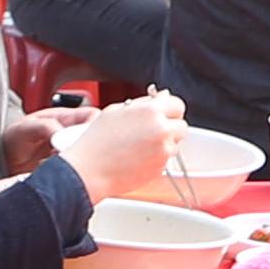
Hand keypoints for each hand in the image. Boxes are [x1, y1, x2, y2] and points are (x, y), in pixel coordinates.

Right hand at [62, 90, 183, 199]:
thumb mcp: (115, 110)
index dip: (169, 109)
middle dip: (169, 127)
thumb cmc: (96, 142)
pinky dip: (157, 158)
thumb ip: (142, 103)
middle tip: (150, 131)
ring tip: (139, 146)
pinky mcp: (161, 168)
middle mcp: (161, 130)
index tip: (162, 113)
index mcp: (150, 111)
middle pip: (181, 125)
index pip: (177, 104)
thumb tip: (160, 98)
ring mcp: (163, 151)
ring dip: (164, 143)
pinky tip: (137, 157)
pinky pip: (166, 159)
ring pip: (175, 143)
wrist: (89, 171)